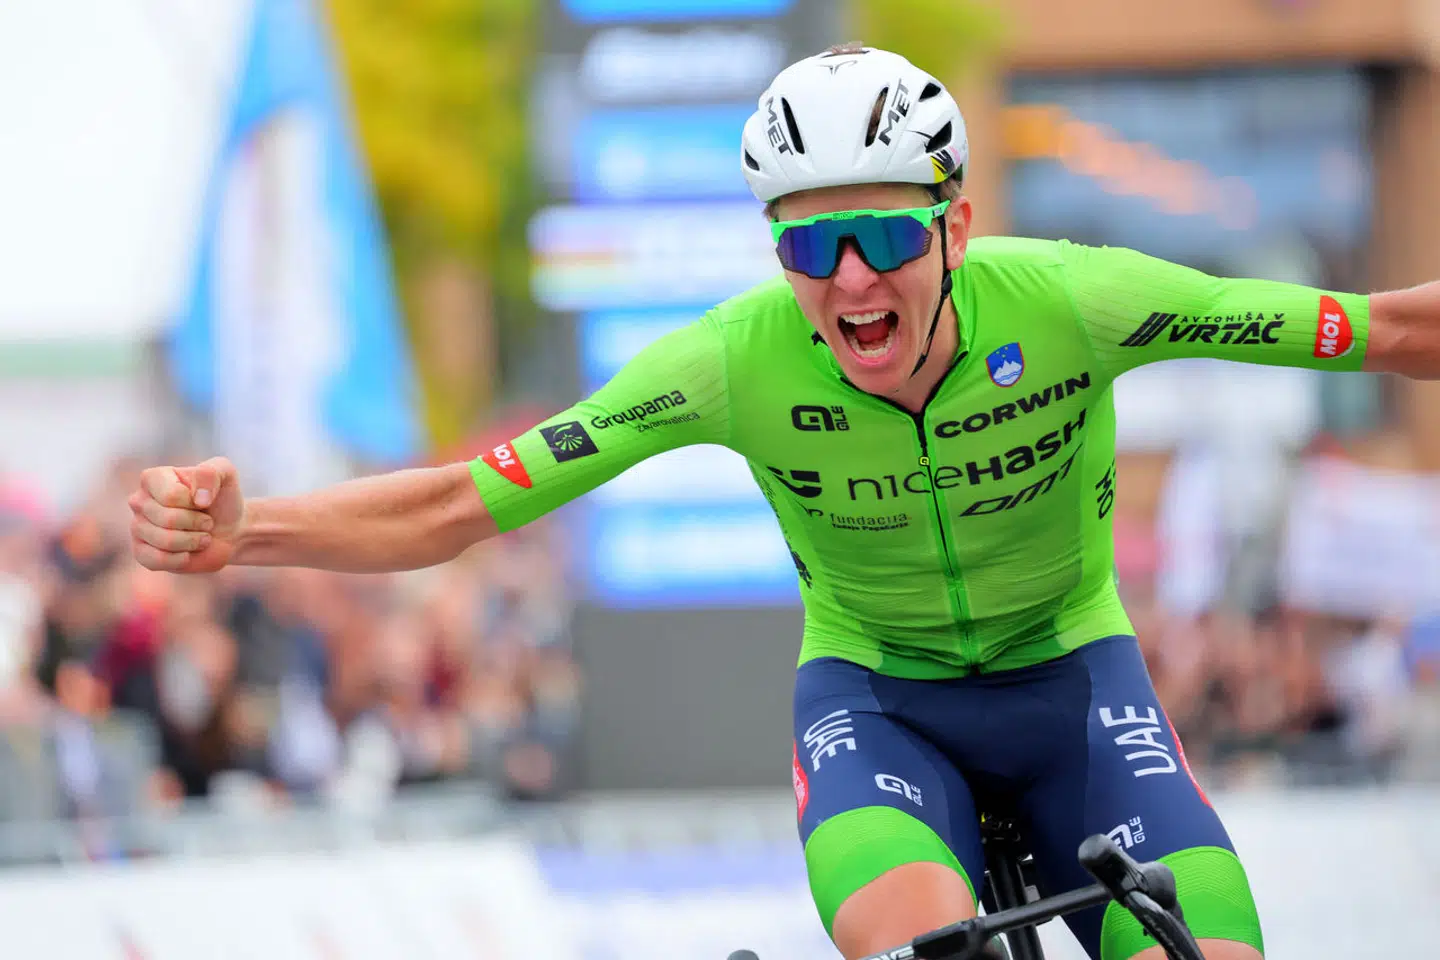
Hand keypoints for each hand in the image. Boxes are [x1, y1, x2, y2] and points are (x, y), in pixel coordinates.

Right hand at [129, 457, 244, 572]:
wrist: (229, 530)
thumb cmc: (222, 500)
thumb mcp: (225, 474)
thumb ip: (211, 473)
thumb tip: (199, 498)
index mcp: (153, 478)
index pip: (170, 496)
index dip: (195, 502)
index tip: (205, 501)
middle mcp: (139, 500)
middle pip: (168, 519)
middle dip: (198, 523)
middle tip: (207, 521)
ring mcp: (137, 527)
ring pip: (165, 541)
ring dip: (194, 540)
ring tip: (201, 535)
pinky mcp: (141, 552)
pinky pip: (156, 560)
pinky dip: (182, 559)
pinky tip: (188, 552)